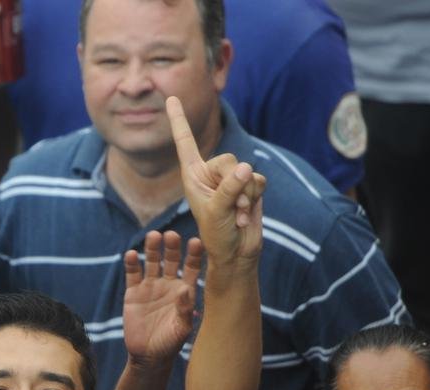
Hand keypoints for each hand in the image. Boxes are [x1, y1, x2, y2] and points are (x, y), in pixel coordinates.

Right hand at [123, 230, 201, 365]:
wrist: (148, 355)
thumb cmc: (170, 344)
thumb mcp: (181, 329)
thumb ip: (185, 309)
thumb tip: (185, 288)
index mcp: (185, 291)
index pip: (192, 268)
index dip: (194, 255)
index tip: (196, 242)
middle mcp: (169, 284)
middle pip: (171, 260)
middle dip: (172, 247)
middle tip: (171, 235)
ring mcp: (150, 287)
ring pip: (152, 262)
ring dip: (152, 249)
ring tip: (153, 236)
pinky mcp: (133, 292)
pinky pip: (132, 274)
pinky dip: (132, 263)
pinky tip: (132, 254)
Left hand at [166, 96, 264, 269]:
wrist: (236, 252)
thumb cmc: (217, 235)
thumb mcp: (217, 212)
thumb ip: (229, 189)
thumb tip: (245, 168)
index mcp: (192, 175)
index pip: (185, 142)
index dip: (178, 120)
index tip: (171, 97)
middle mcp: (210, 173)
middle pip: (227, 159)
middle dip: (232, 184)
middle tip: (228, 207)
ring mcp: (230, 178)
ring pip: (246, 170)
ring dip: (244, 195)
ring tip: (235, 213)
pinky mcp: (249, 185)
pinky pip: (258, 179)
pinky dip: (255, 197)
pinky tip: (245, 213)